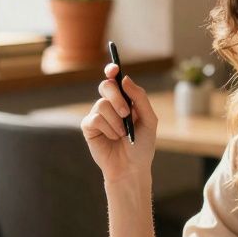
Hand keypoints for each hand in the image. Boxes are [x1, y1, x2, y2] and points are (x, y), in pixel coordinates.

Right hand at [81, 64, 157, 182]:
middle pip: (106, 86)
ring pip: (102, 104)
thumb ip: (139, 98)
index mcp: (125, 100)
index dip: (112, 70)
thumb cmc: (142, 145)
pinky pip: (95, 119)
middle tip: (126, 114)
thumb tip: (124, 79)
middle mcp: (110, 105)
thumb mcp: (149, 120)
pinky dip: (107, 129)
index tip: (113, 69)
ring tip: (123, 135)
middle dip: (117, 98)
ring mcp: (98, 115)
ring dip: (116, 121)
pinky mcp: (89, 127)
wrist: (131, 167)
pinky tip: (112, 138)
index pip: (115, 80)